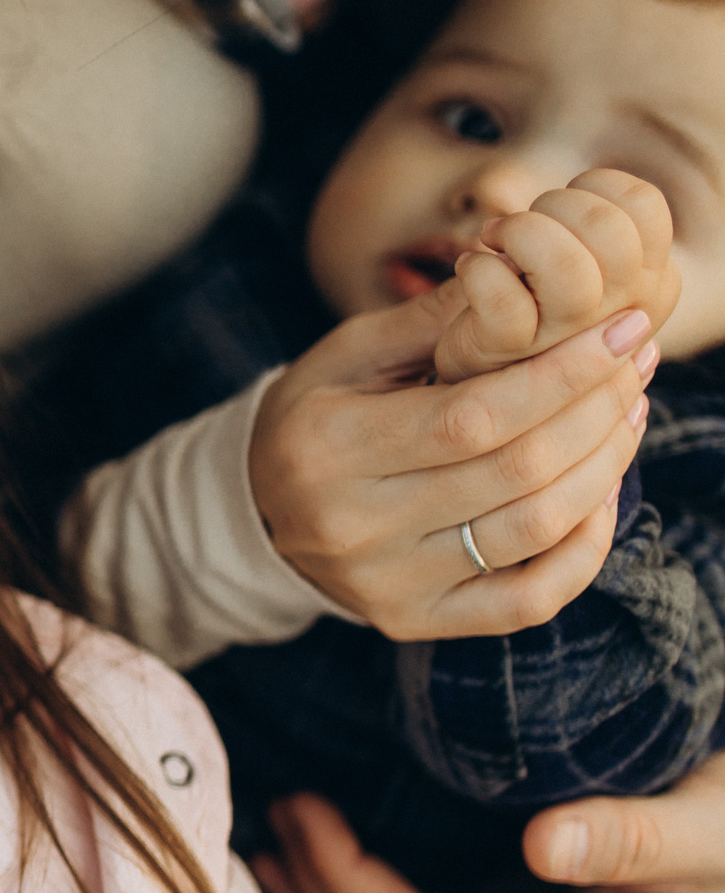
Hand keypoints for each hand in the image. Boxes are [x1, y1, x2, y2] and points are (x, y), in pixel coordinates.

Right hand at [249, 293, 651, 640]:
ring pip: (533, 530)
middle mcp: (353, 525)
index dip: (563, 375)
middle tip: (637, 364)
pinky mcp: (413, 620)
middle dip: (597, 409)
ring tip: (627, 415)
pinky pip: (529, 600)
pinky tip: (601, 495)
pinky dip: (585, 550)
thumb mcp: (349, 354)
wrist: (255, 510)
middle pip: (515, 470)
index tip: (623, 329)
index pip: (474, 416)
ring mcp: (384, 583)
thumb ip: (434, 319)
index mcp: (328, 447)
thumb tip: (526, 272)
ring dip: (605, 466)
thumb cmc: (314, 415)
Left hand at [433, 170, 677, 382]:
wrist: (479, 360)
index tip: (561, 207)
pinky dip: (477, 270)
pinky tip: (469, 266)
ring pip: (566, 265)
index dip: (596, 186)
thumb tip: (575, 198)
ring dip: (521, 233)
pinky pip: (502, 301)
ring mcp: (572, 338)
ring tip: (495, 238)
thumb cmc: (534, 293)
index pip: (645, 204)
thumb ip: (594, 226)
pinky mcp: (513, 352)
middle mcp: (627, 312)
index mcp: (653, 279)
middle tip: (520, 224)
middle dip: (554, 205)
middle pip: (608, 227)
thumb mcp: (582, 254)